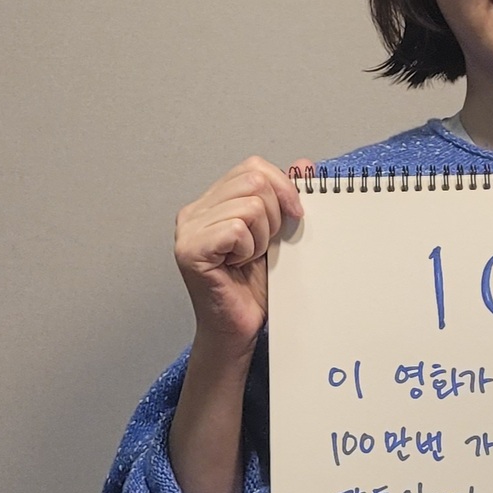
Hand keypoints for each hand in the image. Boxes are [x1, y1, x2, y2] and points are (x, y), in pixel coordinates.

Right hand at [174, 156, 311, 354]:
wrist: (240, 329)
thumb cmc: (255, 286)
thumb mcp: (278, 234)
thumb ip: (286, 198)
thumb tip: (304, 164)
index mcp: (212, 202)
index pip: (253, 167)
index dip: (282, 187)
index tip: (295, 215)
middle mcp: (194, 211)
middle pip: (254, 181)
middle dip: (273, 214)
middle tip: (264, 246)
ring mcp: (188, 230)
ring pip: (250, 205)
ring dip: (261, 237)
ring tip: (249, 258)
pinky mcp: (190, 249)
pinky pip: (237, 229)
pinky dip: (249, 249)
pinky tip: (238, 266)